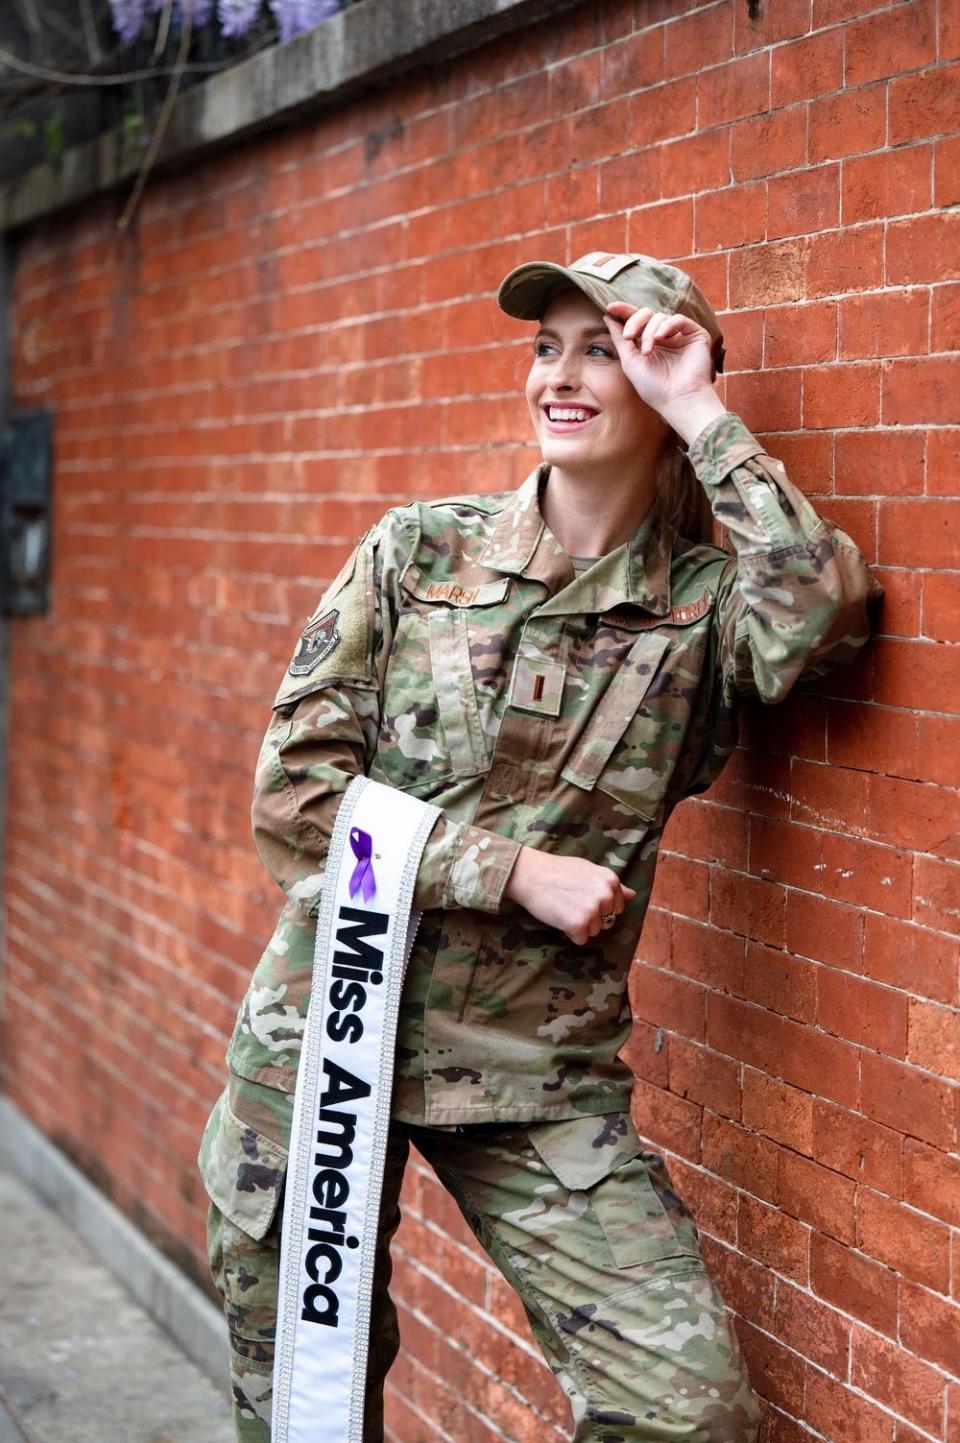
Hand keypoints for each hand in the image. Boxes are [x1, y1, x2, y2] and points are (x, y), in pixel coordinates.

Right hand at [505, 846, 636, 945]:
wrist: (530, 874)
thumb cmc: (557, 870)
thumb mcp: (589, 871)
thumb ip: (612, 885)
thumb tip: (633, 895)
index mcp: (611, 880)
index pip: (617, 907)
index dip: (599, 907)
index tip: (582, 898)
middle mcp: (606, 895)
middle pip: (607, 922)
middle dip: (590, 917)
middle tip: (570, 902)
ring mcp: (593, 910)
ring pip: (594, 932)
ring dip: (580, 926)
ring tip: (564, 907)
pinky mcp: (579, 924)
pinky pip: (581, 940)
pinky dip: (570, 933)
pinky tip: (560, 917)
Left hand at [603, 302, 720, 426]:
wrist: (678, 400)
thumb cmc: (653, 387)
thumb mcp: (630, 361)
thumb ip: (620, 338)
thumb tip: (608, 317)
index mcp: (649, 343)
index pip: (637, 321)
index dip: (624, 311)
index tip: (610, 307)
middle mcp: (665, 338)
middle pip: (647, 314)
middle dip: (635, 322)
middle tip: (629, 337)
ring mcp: (680, 335)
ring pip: (660, 317)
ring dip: (649, 331)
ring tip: (647, 351)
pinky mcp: (696, 334)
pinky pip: (679, 319)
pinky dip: (667, 325)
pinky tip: (661, 338)